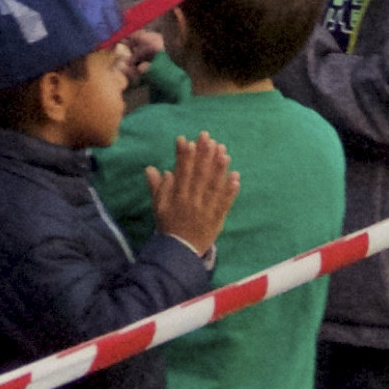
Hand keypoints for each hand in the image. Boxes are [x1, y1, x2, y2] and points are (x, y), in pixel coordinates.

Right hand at [151, 129, 237, 253]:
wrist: (179, 252)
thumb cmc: (169, 226)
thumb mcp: (158, 207)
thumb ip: (157, 187)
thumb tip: (151, 168)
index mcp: (177, 197)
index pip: (181, 172)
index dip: (183, 155)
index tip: (185, 139)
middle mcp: (192, 201)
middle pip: (199, 175)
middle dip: (203, 154)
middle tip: (207, 137)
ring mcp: (206, 209)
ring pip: (213, 186)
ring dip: (219, 168)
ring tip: (223, 151)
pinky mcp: (217, 218)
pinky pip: (225, 203)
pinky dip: (231, 190)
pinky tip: (236, 176)